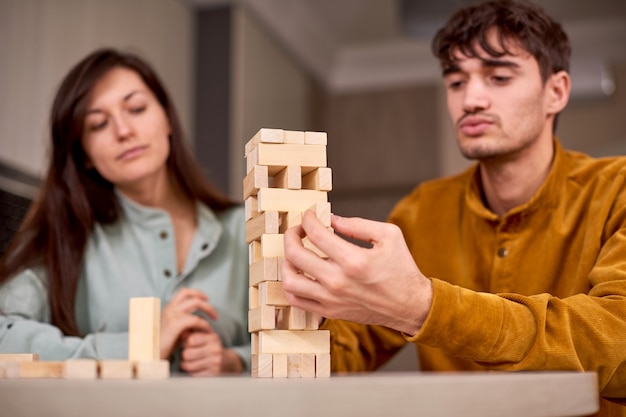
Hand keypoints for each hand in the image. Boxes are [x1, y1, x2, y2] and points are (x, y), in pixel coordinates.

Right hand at [160, 288, 217, 359]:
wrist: (151, 354)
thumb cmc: (164, 345)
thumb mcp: (175, 330)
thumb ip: (185, 322)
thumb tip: (201, 319)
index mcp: (168, 308)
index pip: (184, 292)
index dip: (197, 293)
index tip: (206, 299)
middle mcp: (170, 308)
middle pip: (192, 295)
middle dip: (206, 301)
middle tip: (214, 312)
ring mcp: (172, 314)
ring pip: (196, 303)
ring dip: (208, 309)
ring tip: (215, 318)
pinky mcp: (176, 324)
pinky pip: (196, 319)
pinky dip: (205, 324)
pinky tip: (208, 331)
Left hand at [180, 331, 223, 375]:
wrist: (227, 362)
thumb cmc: (211, 348)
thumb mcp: (205, 337)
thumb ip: (192, 333)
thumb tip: (181, 334)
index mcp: (213, 338)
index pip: (190, 340)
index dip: (186, 343)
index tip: (190, 345)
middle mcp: (215, 349)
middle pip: (187, 354)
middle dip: (185, 355)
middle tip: (189, 354)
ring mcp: (215, 363)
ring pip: (188, 365)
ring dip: (186, 364)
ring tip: (191, 361)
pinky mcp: (213, 374)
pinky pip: (193, 374)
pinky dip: (192, 372)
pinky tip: (197, 368)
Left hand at [281, 211, 432, 334]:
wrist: (410, 306)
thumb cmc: (401, 269)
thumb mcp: (388, 235)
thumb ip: (357, 224)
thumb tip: (331, 219)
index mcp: (354, 260)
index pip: (316, 234)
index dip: (308, 219)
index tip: (309, 215)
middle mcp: (338, 281)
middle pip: (295, 254)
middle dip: (291, 235)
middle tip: (298, 230)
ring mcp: (331, 299)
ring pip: (290, 280)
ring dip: (287, 261)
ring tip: (295, 253)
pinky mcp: (330, 312)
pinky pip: (297, 301)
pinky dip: (292, 285)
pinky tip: (300, 273)